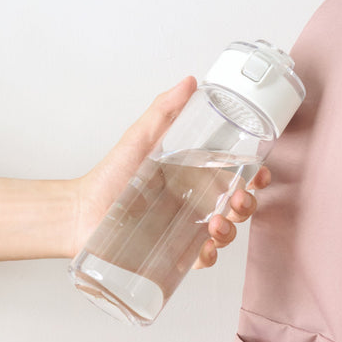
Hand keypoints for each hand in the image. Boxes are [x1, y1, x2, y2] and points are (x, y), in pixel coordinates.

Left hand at [73, 77, 270, 267]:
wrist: (80, 211)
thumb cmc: (109, 177)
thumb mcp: (140, 139)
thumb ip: (164, 111)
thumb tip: (189, 82)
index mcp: (193, 178)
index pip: (234, 178)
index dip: (254, 178)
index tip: (260, 173)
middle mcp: (194, 205)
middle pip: (236, 208)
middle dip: (247, 205)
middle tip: (239, 199)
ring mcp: (185, 232)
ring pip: (224, 235)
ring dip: (231, 230)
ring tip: (217, 223)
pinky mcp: (173, 256)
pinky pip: (200, 260)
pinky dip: (209, 257)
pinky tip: (205, 249)